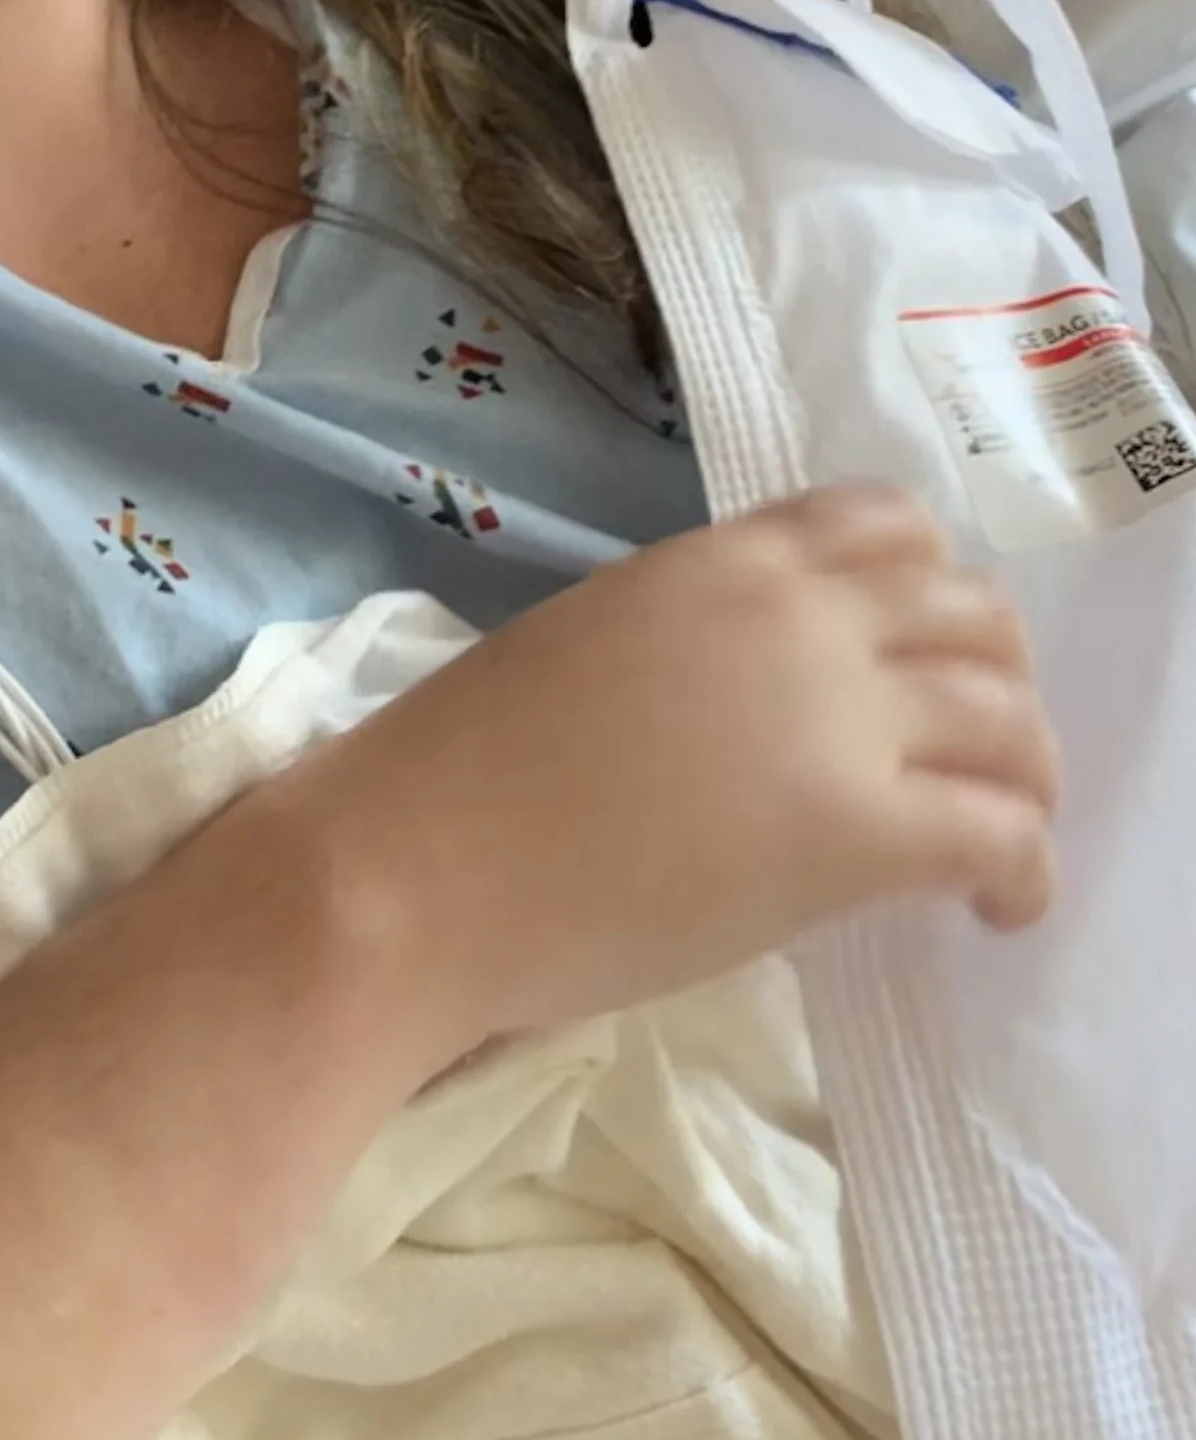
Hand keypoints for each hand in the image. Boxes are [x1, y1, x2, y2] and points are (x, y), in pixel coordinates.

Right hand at [326, 483, 1059, 1047]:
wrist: (414, 866)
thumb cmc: (461, 773)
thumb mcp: (592, 646)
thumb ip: (697, 649)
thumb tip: (756, 714)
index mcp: (721, 560)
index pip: (889, 526)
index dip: (932, 595)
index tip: (919, 664)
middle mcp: (798, 614)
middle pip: (977, 617)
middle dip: (998, 686)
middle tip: (972, 762)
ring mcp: (835, 717)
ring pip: (1013, 721)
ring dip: (1026, 782)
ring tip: (1000, 844)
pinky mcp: (855, 831)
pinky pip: (1002, 835)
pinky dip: (1025, 876)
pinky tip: (996, 912)